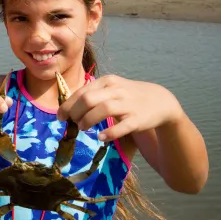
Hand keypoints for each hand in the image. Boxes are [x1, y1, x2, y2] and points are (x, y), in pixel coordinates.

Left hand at [57, 74, 184, 141]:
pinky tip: (101, 137)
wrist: (160, 101)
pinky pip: (122, 126)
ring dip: (88, 120)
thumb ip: (93, 95)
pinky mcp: (138, 119)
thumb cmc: (128, 96)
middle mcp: (116, 90)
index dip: (68, 105)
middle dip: (75, 112)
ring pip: (103, 109)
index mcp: (107, 82)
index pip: (82, 92)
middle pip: (88, 99)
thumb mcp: (111, 89)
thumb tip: (69, 108)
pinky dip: (110, 132)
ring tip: (82, 128)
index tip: (60, 116)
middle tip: (72, 123)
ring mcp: (128, 104)